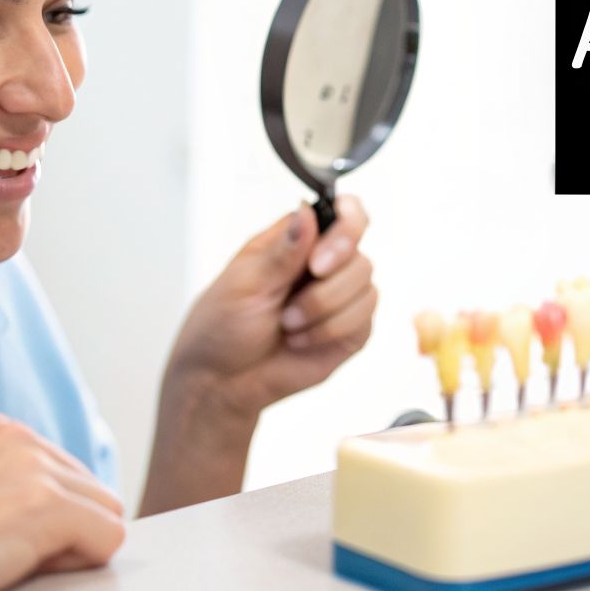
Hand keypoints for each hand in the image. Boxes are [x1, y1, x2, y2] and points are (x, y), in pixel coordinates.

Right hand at [0, 412, 125, 590]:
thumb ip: (7, 485)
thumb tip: (61, 519)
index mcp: (4, 432)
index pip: (69, 478)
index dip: (48, 521)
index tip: (3, 539)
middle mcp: (25, 440)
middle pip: (95, 494)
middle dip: (68, 532)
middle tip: (9, 556)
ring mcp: (36, 469)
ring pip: (107, 515)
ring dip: (71, 548)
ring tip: (9, 560)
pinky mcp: (45, 505)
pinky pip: (108, 538)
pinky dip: (77, 564)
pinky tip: (21, 566)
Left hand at [168, 195, 377, 416]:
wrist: (223, 379)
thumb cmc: (223, 325)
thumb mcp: (245, 283)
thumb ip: (283, 251)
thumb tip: (306, 211)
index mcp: (298, 240)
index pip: (344, 212)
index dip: (347, 226)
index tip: (319, 259)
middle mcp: (325, 263)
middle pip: (359, 252)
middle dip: (329, 281)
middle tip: (290, 303)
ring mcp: (341, 297)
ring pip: (366, 286)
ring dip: (323, 310)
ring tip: (288, 324)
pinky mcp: (351, 329)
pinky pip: (364, 319)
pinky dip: (329, 331)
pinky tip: (300, 340)